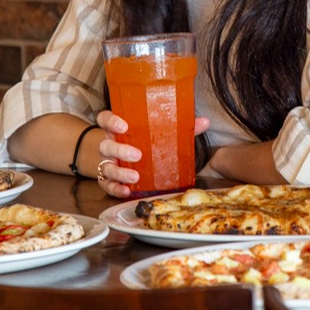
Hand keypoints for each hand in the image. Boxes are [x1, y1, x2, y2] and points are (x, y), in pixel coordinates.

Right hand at [95, 112, 209, 198]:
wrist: (127, 157)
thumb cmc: (144, 141)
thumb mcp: (159, 132)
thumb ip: (181, 126)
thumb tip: (204, 122)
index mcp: (118, 129)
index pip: (105, 119)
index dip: (110, 121)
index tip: (124, 125)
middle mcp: (110, 144)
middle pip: (105, 145)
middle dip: (120, 149)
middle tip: (137, 154)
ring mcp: (107, 163)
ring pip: (106, 166)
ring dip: (119, 172)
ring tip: (135, 177)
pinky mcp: (108, 180)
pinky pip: (107, 185)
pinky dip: (116, 189)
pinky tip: (126, 191)